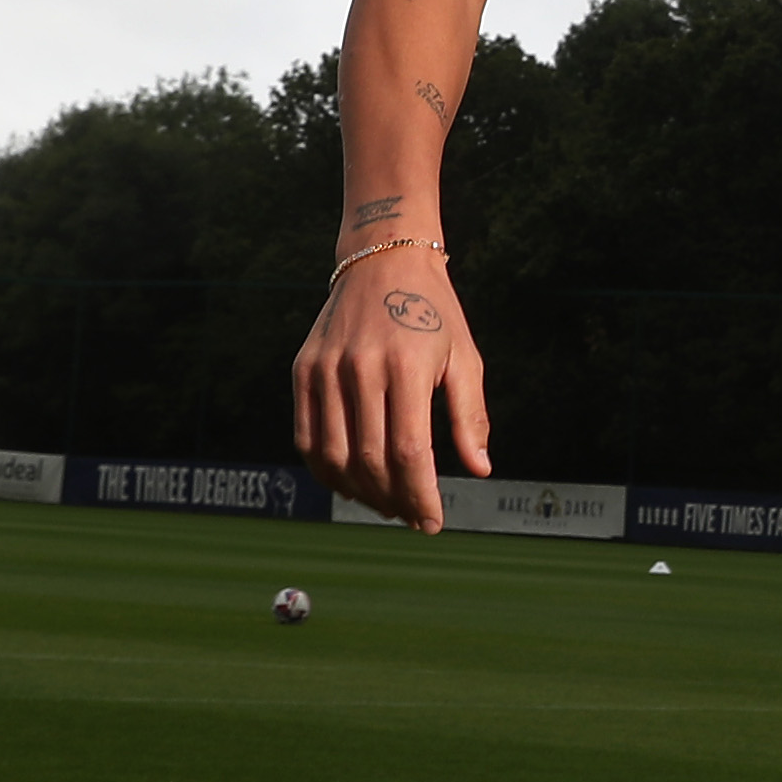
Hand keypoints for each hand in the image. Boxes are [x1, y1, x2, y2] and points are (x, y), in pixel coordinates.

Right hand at [292, 248, 487, 530]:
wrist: (382, 259)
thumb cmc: (433, 311)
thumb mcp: (465, 357)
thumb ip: (470, 416)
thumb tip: (479, 470)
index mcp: (406, 366)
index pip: (409, 452)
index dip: (420, 496)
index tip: (433, 522)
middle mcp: (360, 368)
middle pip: (369, 460)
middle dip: (394, 501)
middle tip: (412, 517)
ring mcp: (325, 370)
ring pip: (333, 456)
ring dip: (360, 493)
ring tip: (385, 505)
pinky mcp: (303, 370)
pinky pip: (306, 437)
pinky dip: (326, 470)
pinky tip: (351, 483)